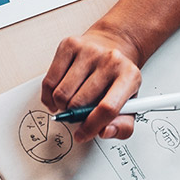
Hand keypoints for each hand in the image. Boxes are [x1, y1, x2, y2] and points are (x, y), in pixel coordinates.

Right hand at [42, 24, 143, 141]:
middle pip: (79, 101)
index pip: (107, 108)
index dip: (91, 126)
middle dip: (74, 115)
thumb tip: (104, 132)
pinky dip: (48, 95)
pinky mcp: (69, 45)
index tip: (82, 134)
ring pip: (61, 93)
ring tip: (68, 103)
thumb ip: (122, 126)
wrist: (112, 45)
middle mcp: (110, 60)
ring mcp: (88, 50)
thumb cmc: (118, 78)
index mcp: (130, 77)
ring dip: (61, 106)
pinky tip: (56, 96)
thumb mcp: (130, 103)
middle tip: (76, 115)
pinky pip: (49, 80)